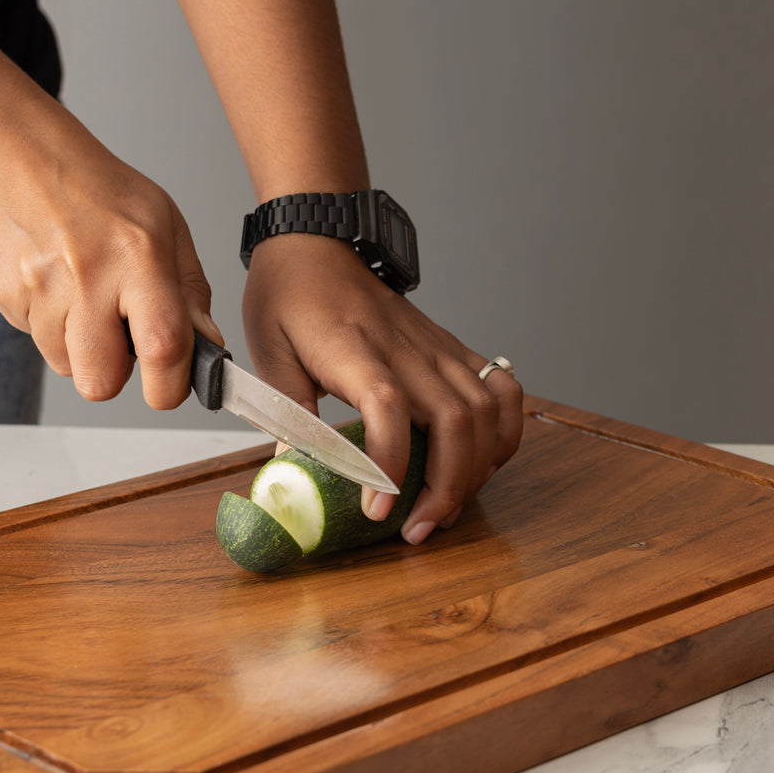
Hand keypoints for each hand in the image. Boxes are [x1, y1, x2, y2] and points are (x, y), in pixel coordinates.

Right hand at [0, 99, 223, 407]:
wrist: (3, 144)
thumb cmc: (90, 183)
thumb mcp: (162, 221)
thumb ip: (189, 290)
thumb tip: (208, 345)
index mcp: (138, 255)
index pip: (163, 346)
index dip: (169, 385)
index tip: (169, 386)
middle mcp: (86, 274)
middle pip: (100, 383)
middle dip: (114, 373)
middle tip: (118, 337)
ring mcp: (37, 286)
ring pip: (65, 365)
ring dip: (78, 344)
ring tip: (79, 291)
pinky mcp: (0, 292)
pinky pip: (33, 338)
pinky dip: (46, 320)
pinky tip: (49, 278)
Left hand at [243, 233, 523, 543]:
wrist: (319, 244)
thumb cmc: (290, 297)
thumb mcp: (268, 354)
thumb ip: (286, 414)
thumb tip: (294, 476)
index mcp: (354, 349)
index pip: (387, 407)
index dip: (388, 464)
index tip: (377, 509)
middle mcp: (407, 349)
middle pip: (454, 421)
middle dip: (446, 487)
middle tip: (419, 529)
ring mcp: (438, 348)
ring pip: (486, 412)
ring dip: (477, 469)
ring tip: (448, 506)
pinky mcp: (453, 350)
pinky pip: (502, 391)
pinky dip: (505, 433)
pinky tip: (485, 463)